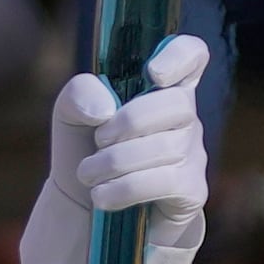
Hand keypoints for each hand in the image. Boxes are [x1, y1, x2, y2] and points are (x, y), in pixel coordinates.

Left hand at [46, 35, 212, 250]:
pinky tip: (101, 196)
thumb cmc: (85, 150)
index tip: (152, 74)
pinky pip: (164, 181)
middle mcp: (185, 117)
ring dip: (115, 161)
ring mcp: (193, 154)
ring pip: (166, 146)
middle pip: (178, 103)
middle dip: (129, 122)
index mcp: (161, 87)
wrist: (86, 207)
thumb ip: (80, 94)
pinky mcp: (192, 190)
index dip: (180, 57)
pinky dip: (124, 188)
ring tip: (88, 174)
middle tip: (98, 142)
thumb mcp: (70, 114)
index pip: (192, 55)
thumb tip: (105, 110)